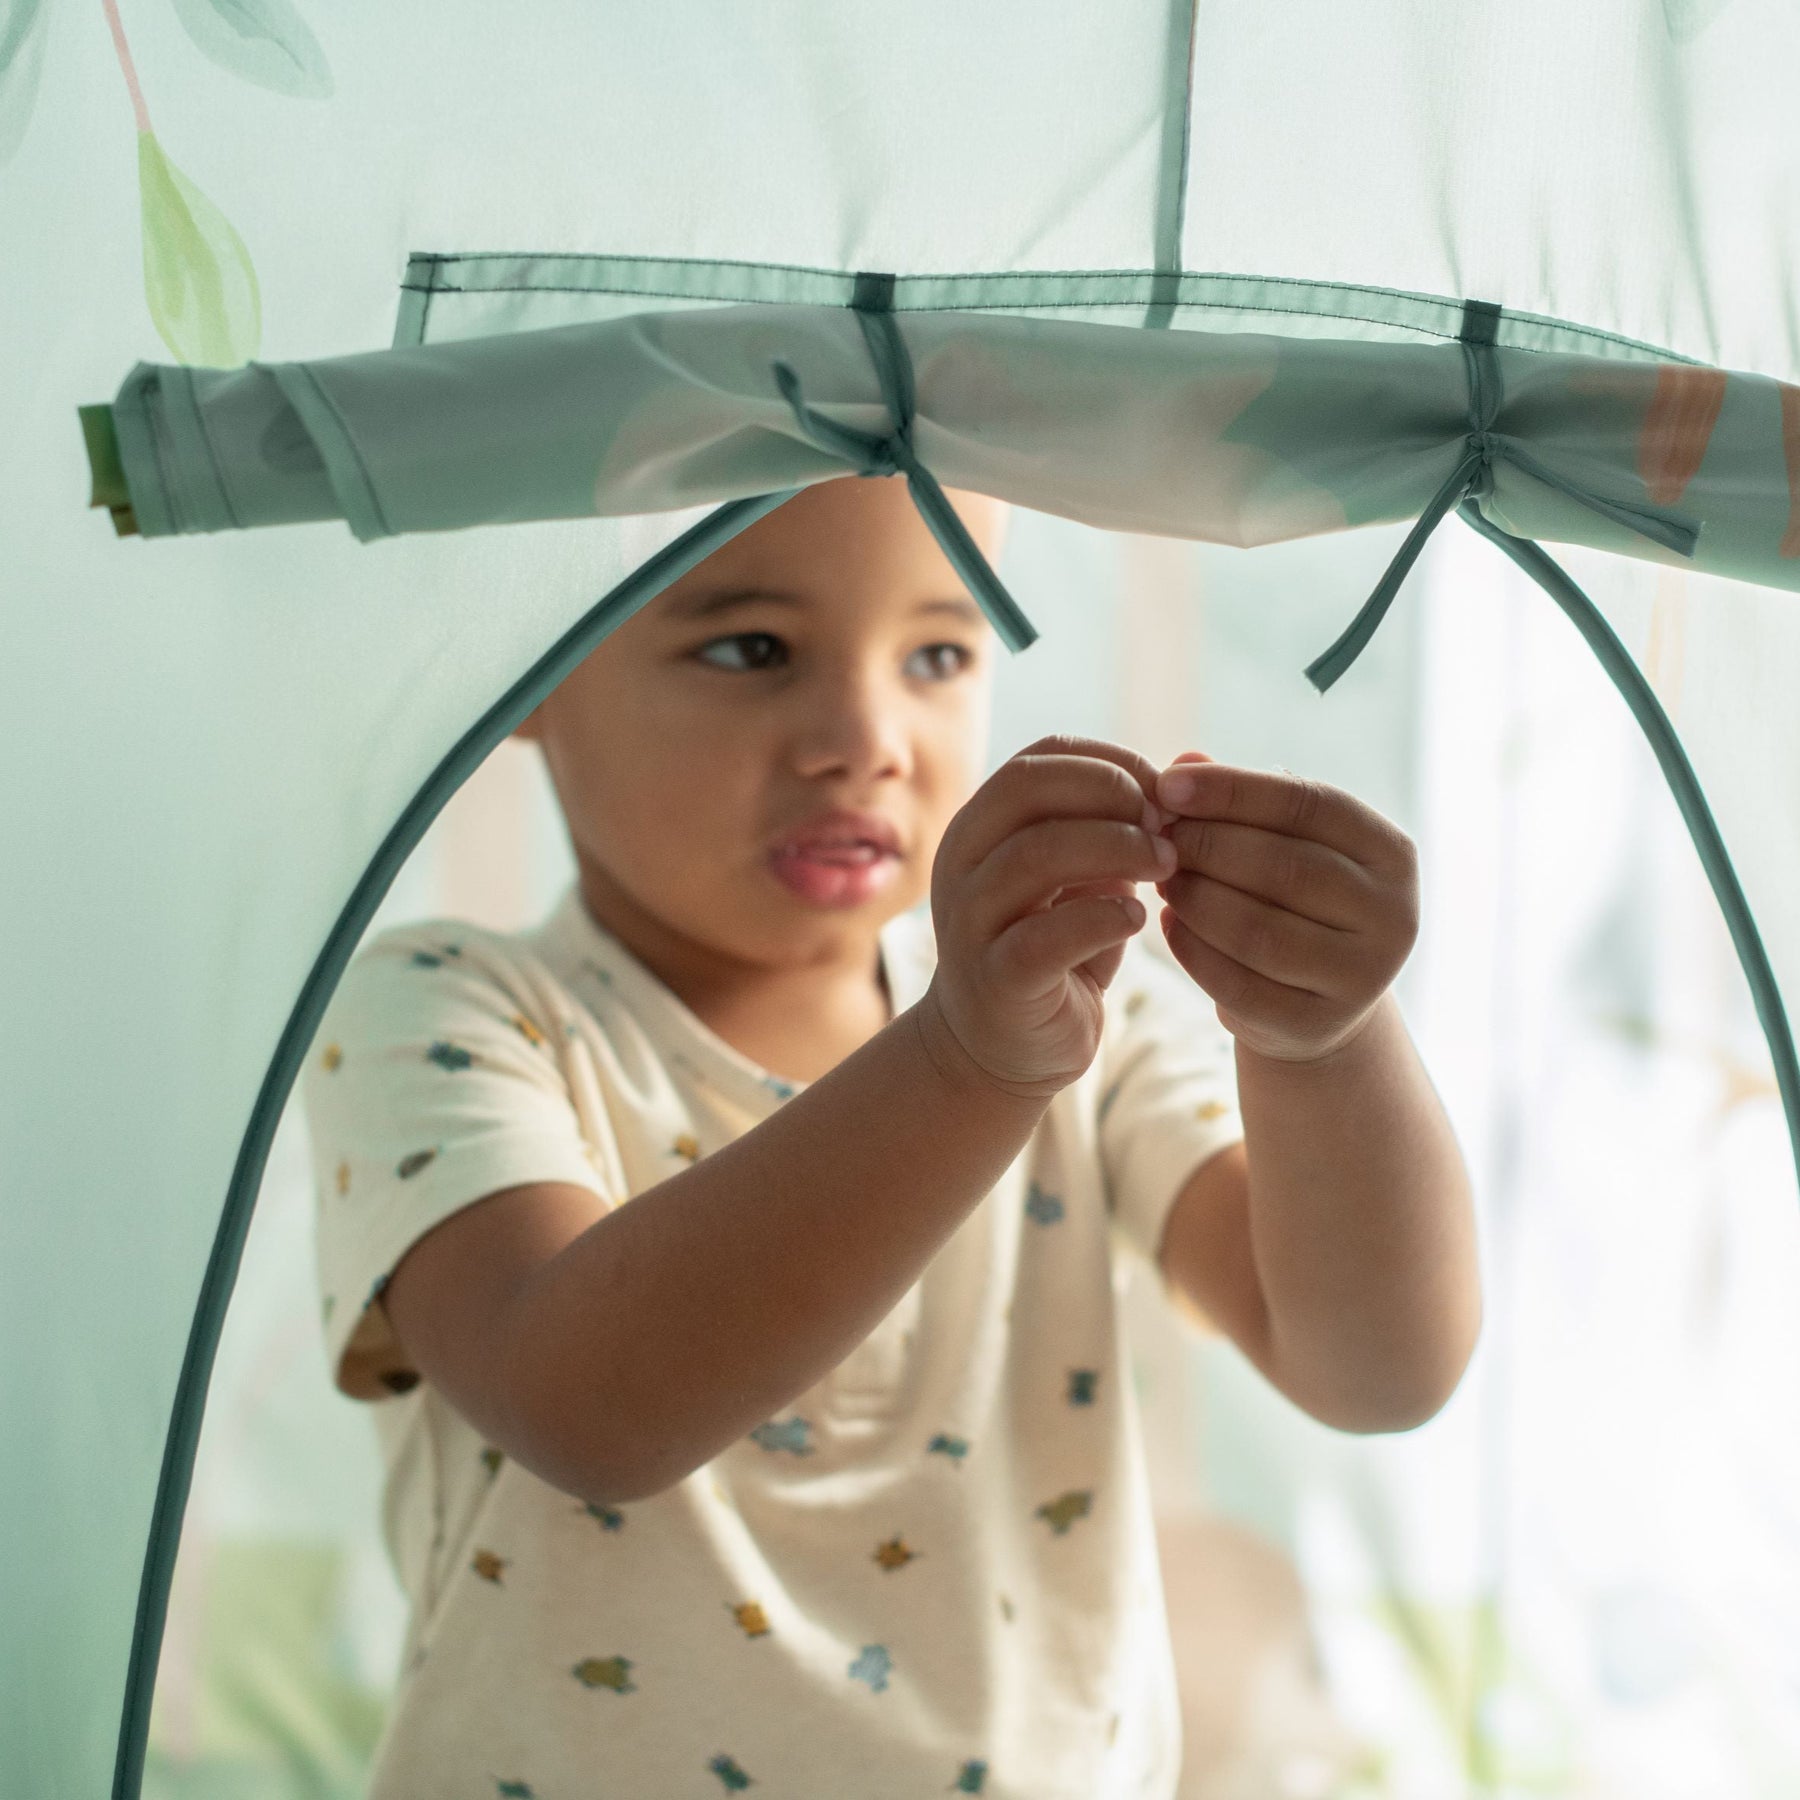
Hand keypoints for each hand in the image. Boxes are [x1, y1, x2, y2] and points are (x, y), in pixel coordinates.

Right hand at [923, 734, 1177, 1100]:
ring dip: (1116, 848)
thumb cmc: (1053, 951)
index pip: (1038, 758)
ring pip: (1035, 855)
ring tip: (1166, 864)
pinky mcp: (996, 980)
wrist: (1000, 1051)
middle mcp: (962, 864)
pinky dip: (1103, 918)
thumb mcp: (1085, 878)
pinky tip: (1140, 919)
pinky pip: (1046, 936)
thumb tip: (1193, 763)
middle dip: (1110, 792)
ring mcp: (971, 922)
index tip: (1165, 791)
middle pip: (1027, 789)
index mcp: (981, 827)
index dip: (1109, 761)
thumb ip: (1119, 826)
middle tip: (1167, 823)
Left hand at [1150, 751, 1419, 1066]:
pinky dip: (1191, 950)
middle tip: (1157, 837)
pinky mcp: (1315, 1023)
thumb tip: (1184, 761)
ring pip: (1257, 930)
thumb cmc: (1295, 900)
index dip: (1233, 790)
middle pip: (1284, 867)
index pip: (1309, 804)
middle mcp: (1392, 915)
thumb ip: (1240, 801)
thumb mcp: (1283, 844)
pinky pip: (1237, 984)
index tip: (1168, 784)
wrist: (1318, 1001)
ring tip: (1162, 880)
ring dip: (1194, 899)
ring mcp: (1361, 977)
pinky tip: (1168, 924)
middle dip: (1206, 846)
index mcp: (1392, 853)